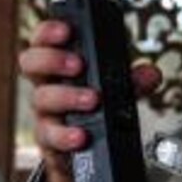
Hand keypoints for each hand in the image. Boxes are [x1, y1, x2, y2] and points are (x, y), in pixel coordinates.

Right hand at [20, 19, 160, 181]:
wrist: (86, 151)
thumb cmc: (95, 110)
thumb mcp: (115, 90)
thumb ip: (132, 80)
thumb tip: (151, 74)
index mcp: (58, 65)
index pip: (42, 40)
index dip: (49, 31)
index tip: (67, 30)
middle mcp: (46, 84)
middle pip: (30, 63)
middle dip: (53, 60)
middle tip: (78, 65)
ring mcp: (45, 112)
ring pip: (41, 99)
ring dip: (67, 96)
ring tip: (92, 99)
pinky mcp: (48, 139)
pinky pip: (49, 135)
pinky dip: (65, 135)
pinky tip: (81, 135)